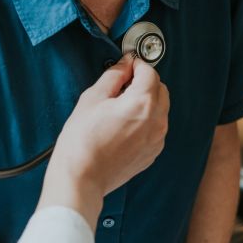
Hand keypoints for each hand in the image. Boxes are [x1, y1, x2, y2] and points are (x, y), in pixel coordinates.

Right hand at [38, 54, 168, 226]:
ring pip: (160, 108)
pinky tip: (123, 125)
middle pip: (160, 89)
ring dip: (147, 101)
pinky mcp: (153, 152)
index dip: (136, 64)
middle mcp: (156, 121)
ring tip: (120, 108)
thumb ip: (114, 76)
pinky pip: (156, 127)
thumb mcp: (93, 98)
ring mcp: (157, 139)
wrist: (81, 177)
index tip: (126, 64)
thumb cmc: (82, 140)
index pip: (150, 72)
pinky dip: (146, 120)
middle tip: (122, 84)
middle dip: (145, 82)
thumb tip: (125, 65)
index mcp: (143, 103)